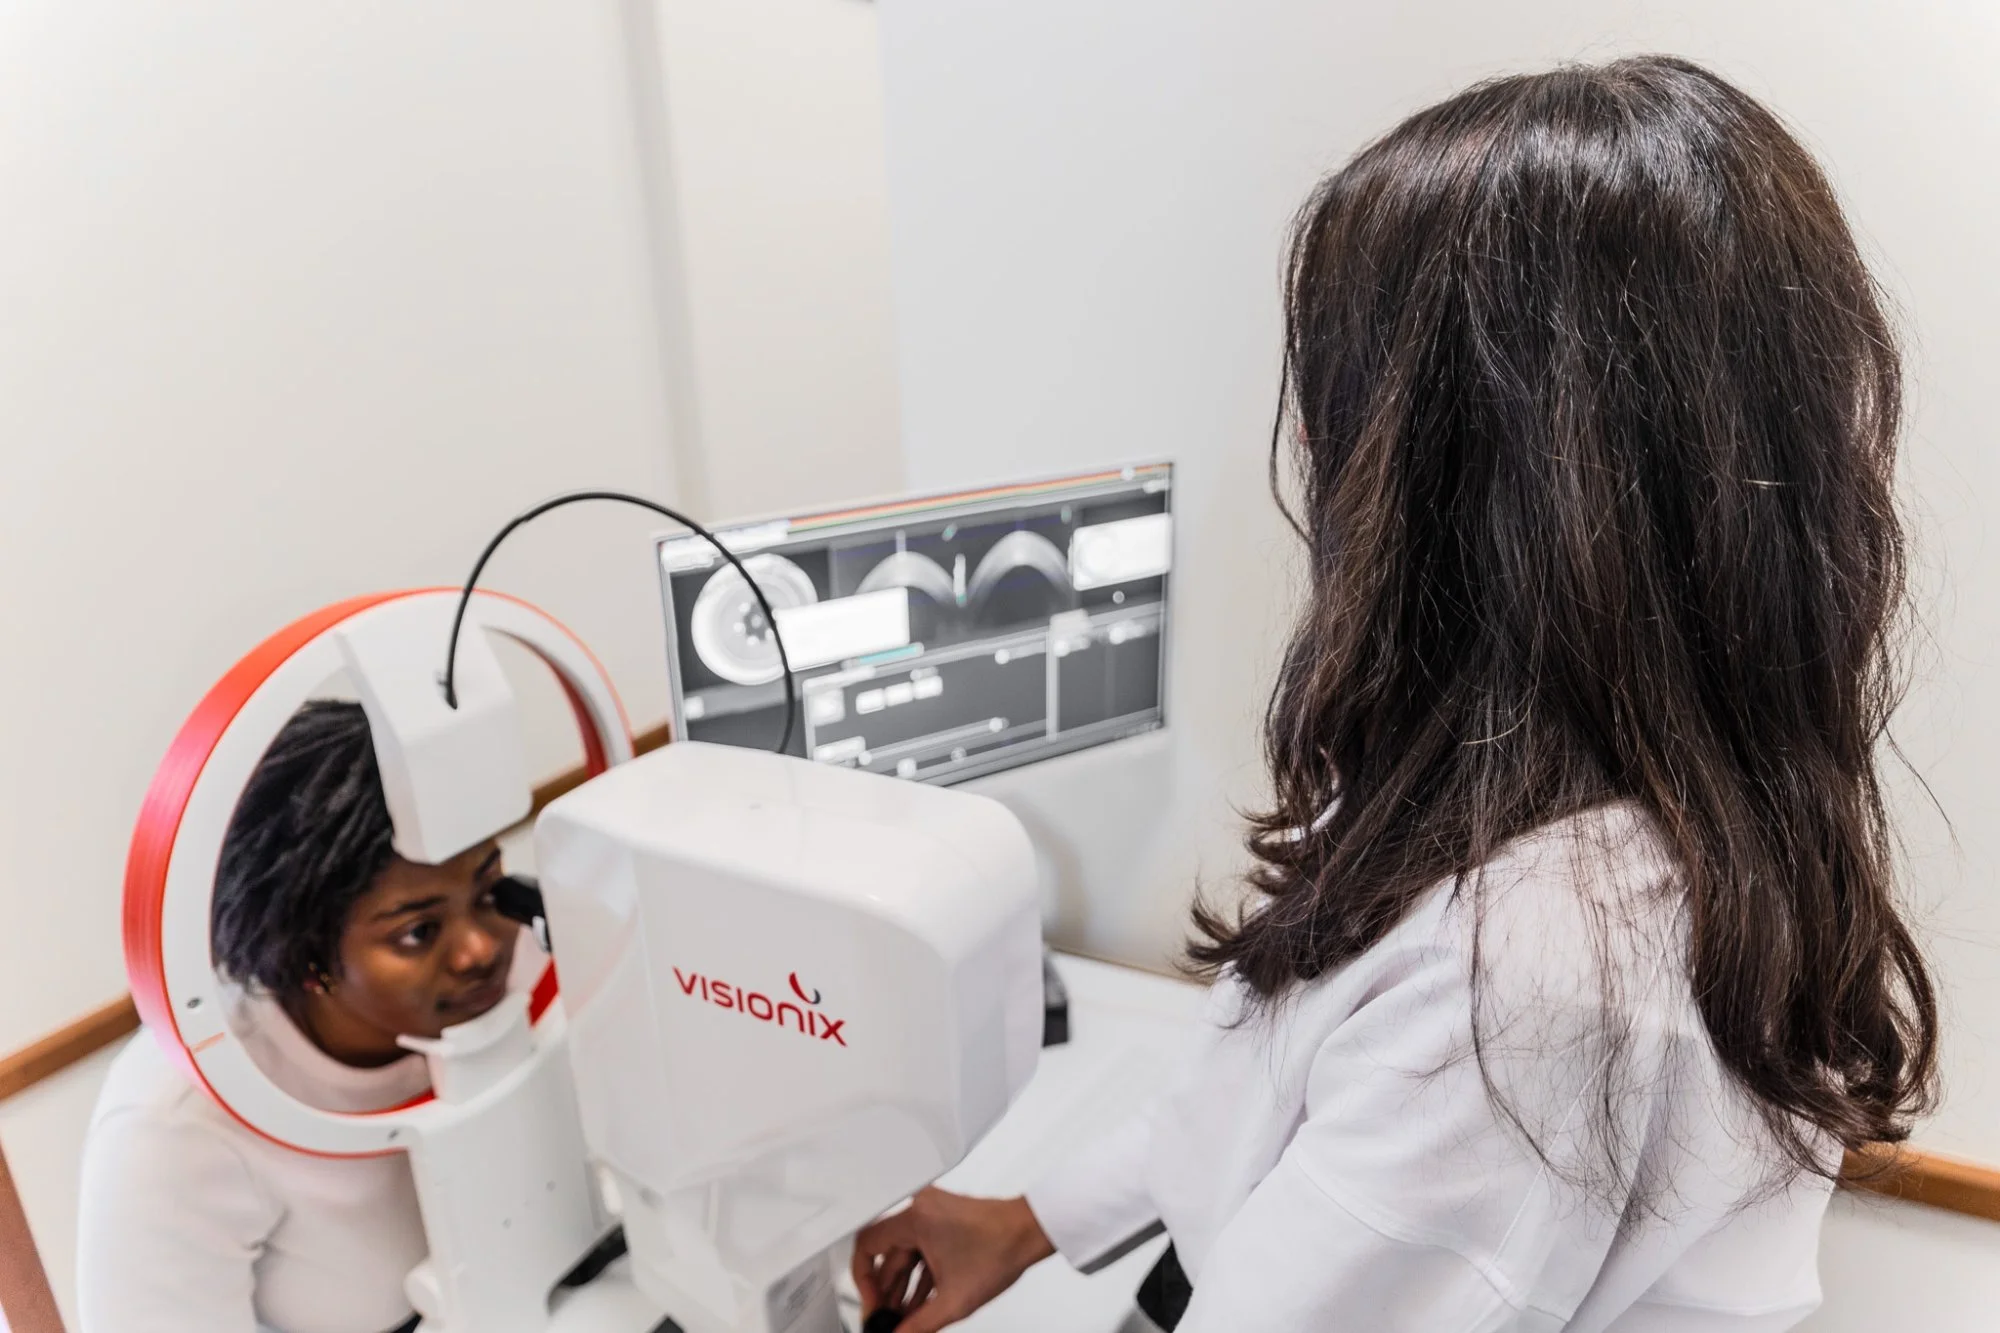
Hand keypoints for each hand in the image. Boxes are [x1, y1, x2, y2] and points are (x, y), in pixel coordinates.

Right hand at [851, 1187, 1055, 1331]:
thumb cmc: (1002, 1248)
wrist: (1032, 1232)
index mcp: (914, 1218)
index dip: (864, 1283)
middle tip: (886, 1318)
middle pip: (886, 1254)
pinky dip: (919, 1275)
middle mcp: (920, 1209)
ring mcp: (933, 1213)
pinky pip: (920, 1249)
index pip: (866, 1247)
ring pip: (904, 1254)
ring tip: (903, 1316)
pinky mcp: (945, 1220)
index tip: (873, 1306)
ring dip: (903, 1286)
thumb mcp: (954, 1299)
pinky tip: (921, 1301)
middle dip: (886, 1291)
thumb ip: (919, 1325)